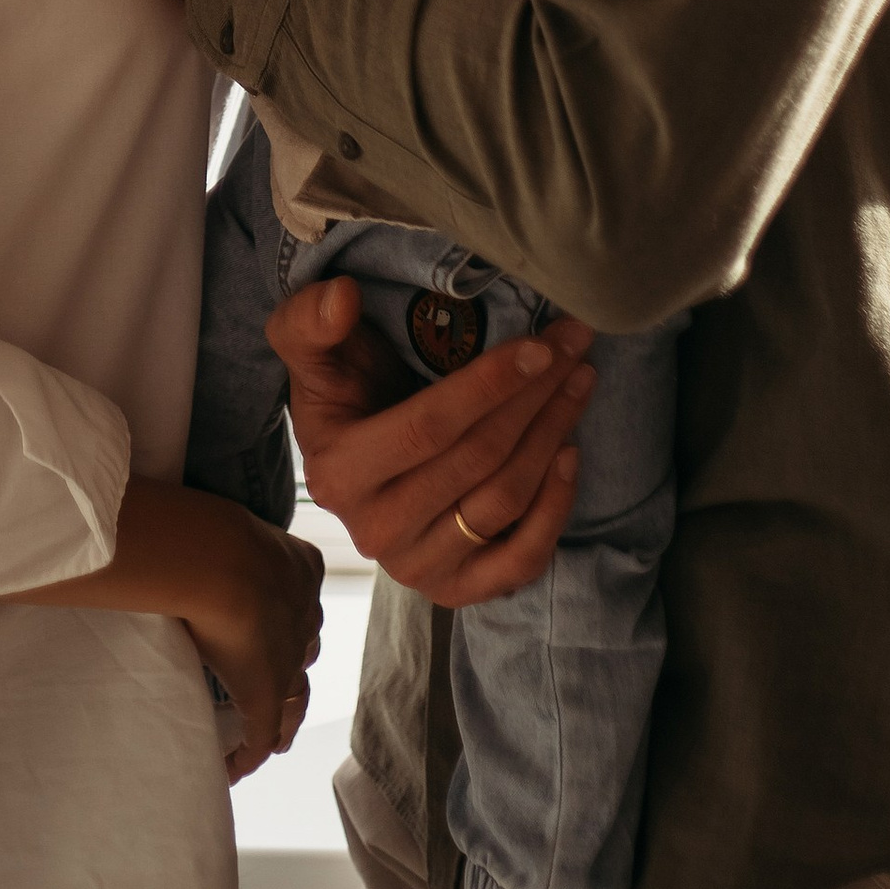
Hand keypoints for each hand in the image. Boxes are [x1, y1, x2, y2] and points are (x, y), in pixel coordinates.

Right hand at [178, 503, 325, 784]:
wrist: (218, 561)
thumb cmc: (204, 533)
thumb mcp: (216, 529)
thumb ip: (203, 538)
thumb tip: (158, 536)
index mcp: (298, 569)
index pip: (300, 604)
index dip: (288, 624)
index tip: (274, 636)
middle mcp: (303, 614)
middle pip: (304, 650)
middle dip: (293, 670)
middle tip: (283, 693)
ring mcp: (288, 657)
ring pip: (294, 695)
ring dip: (281, 716)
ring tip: (272, 738)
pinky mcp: (266, 692)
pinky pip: (262, 732)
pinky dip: (249, 753)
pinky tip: (234, 768)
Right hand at [271, 274, 595, 606]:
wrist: (352, 461)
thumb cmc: (343, 396)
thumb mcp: (311, 352)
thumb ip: (310, 321)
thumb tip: (341, 299)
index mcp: (339, 474)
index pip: (429, 428)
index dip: (489, 386)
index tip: (540, 346)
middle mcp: (375, 531)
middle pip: (477, 460)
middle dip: (536, 398)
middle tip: (574, 348)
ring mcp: (417, 568)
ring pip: (504, 501)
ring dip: (553, 436)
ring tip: (579, 382)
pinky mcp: (456, 590)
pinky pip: (520, 559)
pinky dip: (554, 508)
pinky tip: (571, 453)